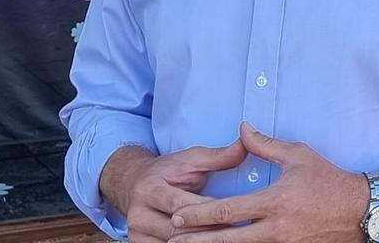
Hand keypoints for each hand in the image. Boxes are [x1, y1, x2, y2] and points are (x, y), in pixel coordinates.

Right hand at [100, 141, 247, 242]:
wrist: (132, 184)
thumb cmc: (168, 171)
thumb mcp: (190, 160)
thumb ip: (219, 157)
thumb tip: (246, 145)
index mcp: (149, 189)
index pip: (179, 204)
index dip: (207, 209)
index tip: (233, 210)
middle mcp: (138, 214)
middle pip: (177, 229)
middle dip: (207, 229)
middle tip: (235, 229)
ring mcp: (137, 233)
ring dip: (201, 241)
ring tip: (226, 238)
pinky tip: (210, 241)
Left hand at [167, 122, 368, 242]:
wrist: (362, 210)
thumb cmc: (329, 179)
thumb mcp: (298, 155)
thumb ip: (265, 144)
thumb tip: (242, 129)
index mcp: (275, 201)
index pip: (227, 211)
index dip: (199, 216)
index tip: (178, 217)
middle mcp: (276, 228)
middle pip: (227, 239)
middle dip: (197, 241)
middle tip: (172, 241)